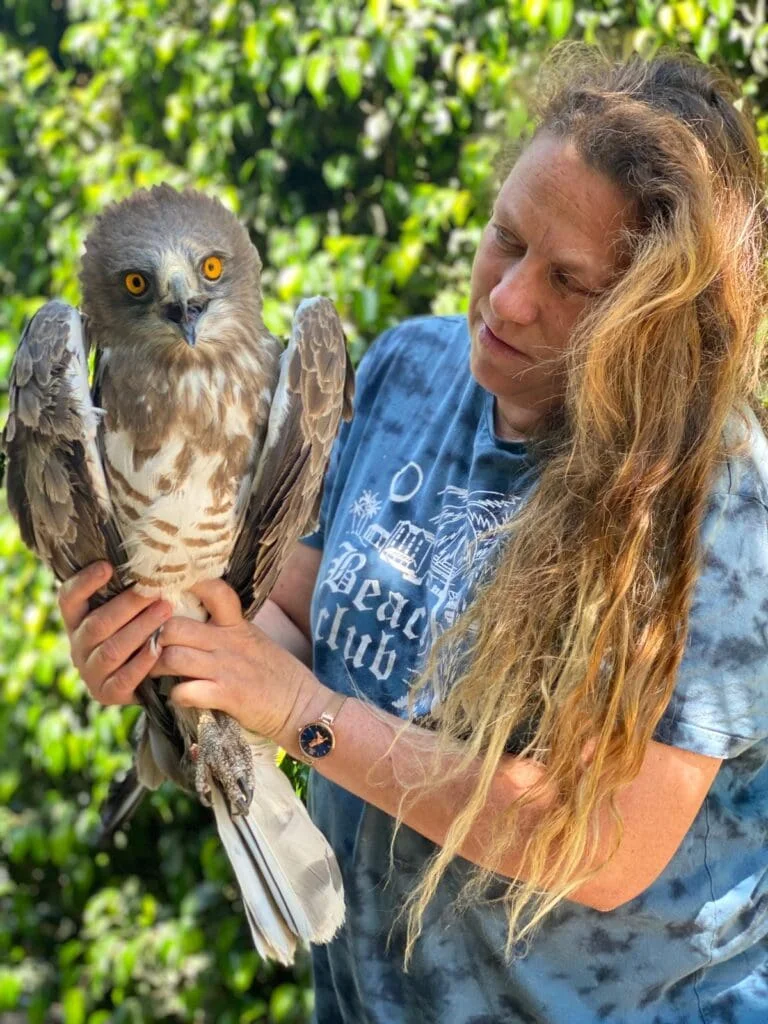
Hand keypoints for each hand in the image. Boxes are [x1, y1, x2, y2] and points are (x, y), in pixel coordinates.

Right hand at [58, 561, 171, 705]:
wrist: (149, 678)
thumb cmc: (140, 630)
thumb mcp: (129, 609)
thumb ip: (128, 588)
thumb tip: (150, 555)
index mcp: (77, 620)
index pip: (69, 599)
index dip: (84, 583)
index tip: (106, 566)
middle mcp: (78, 645)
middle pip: (98, 623)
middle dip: (128, 605)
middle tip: (155, 591)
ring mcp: (91, 671)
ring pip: (112, 649)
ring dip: (140, 629)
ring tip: (166, 611)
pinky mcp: (106, 693)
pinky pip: (124, 679)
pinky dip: (142, 663)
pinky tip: (159, 648)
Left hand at [149, 579, 323, 742]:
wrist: (302, 706)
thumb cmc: (278, 674)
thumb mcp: (254, 640)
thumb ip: (228, 628)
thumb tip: (197, 619)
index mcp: (236, 625)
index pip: (214, 591)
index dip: (189, 587)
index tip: (169, 594)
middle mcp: (229, 641)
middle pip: (175, 626)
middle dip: (154, 637)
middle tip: (148, 649)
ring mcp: (226, 668)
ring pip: (173, 657)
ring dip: (156, 668)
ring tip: (154, 675)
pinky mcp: (227, 696)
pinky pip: (186, 691)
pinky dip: (175, 696)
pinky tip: (178, 697)